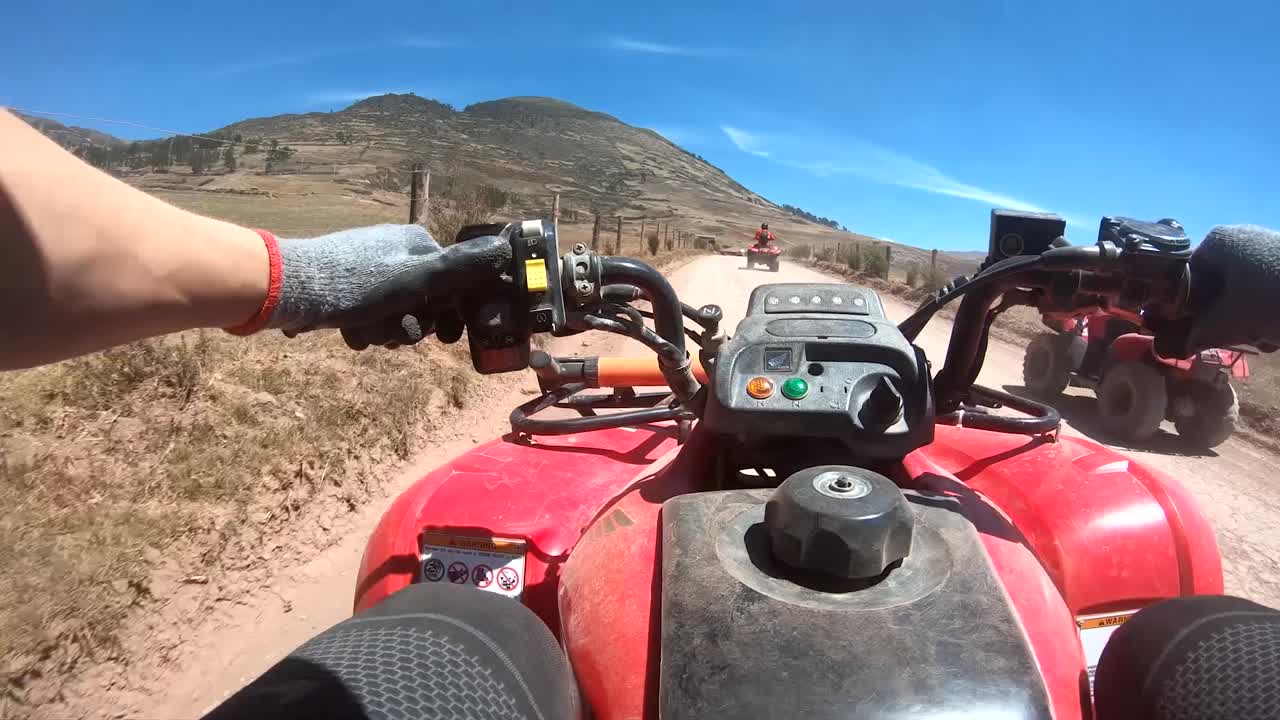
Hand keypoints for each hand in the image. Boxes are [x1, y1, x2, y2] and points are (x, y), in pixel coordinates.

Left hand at [261, 224, 509, 348]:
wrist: (288, 288)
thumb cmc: (357, 285)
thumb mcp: (417, 279)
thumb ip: (461, 268)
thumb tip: (505, 246)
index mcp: (417, 243)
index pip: (452, 285)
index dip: (450, 316)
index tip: (443, 339)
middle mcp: (395, 250)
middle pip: (422, 302)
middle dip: (409, 327)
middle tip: (393, 335)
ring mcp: (368, 266)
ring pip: (394, 312)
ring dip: (383, 331)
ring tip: (363, 334)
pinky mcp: (344, 283)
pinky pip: (367, 312)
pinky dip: (361, 326)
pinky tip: (346, 331)